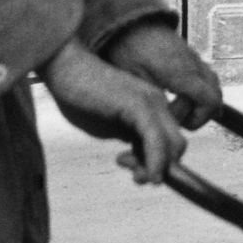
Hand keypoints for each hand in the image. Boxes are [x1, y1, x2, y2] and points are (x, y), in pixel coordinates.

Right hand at [39, 36, 187, 184]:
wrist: (65, 66)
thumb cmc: (80, 94)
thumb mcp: (108, 124)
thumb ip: (125, 137)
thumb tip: (138, 159)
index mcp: (151, 104)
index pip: (170, 141)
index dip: (158, 164)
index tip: (135, 171)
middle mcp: (157, 102)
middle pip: (178, 145)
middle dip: (162, 170)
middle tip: (136, 176)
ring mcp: (150, 102)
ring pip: (174, 145)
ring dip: (159, 171)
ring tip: (137, 177)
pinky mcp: (138, 105)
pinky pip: (157, 140)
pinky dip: (156, 163)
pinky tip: (148, 176)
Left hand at [106, 20, 223, 129]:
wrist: (129, 22)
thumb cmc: (128, 49)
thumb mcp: (136, 80)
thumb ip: (154, 101)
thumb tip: (161, 122)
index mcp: (181, 72)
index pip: (210, 100)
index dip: (200, 119)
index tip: (180, 123)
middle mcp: (193, 64)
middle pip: (216, 94)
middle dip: (202, 113)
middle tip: (179, 117)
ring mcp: (193, 57)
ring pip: (212, 84)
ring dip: (201, 100)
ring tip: (178, 106)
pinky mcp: (189, 54)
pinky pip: (205, 74)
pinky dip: (199, 89)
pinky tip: (179, 94)